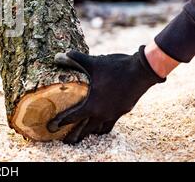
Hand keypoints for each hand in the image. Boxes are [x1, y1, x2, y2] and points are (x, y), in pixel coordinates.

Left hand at [48, 46, 165, 144]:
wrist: (142, 71)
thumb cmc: (116, 68)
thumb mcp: (93, 62)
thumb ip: (75, 59)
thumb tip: (59, 55)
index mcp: (93, 105)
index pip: (73, 117)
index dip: (61, 121)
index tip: (52, 127)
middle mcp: (103, 113)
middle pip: (86, 129)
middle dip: (76, 135)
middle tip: (67, 140)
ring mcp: (114, 113)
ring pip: (100, 128)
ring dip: (91, 132)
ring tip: (84, 134)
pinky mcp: (123, 110)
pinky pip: (111, 123)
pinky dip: (103, 125)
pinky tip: (100, 121)